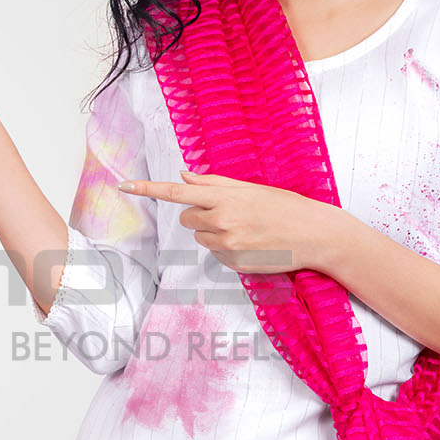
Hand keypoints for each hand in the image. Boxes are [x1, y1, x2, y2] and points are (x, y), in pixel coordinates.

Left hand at [120, 171, 349, 274]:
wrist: (315, 234)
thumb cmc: (284, 206)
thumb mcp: (250, 189)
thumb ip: (214, 183)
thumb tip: (183, 175)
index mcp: (223, 197)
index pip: (176, 192)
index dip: (148, 188)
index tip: (124, 185)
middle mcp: (221, 220)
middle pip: (186, 218)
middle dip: (201, 215)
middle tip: (231, 213)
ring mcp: (226, 244)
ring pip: (200, 237)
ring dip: (215, 233)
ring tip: (246, 230)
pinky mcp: (233, 263)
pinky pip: (216, 255)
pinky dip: (227, 250)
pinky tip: (251, 244)